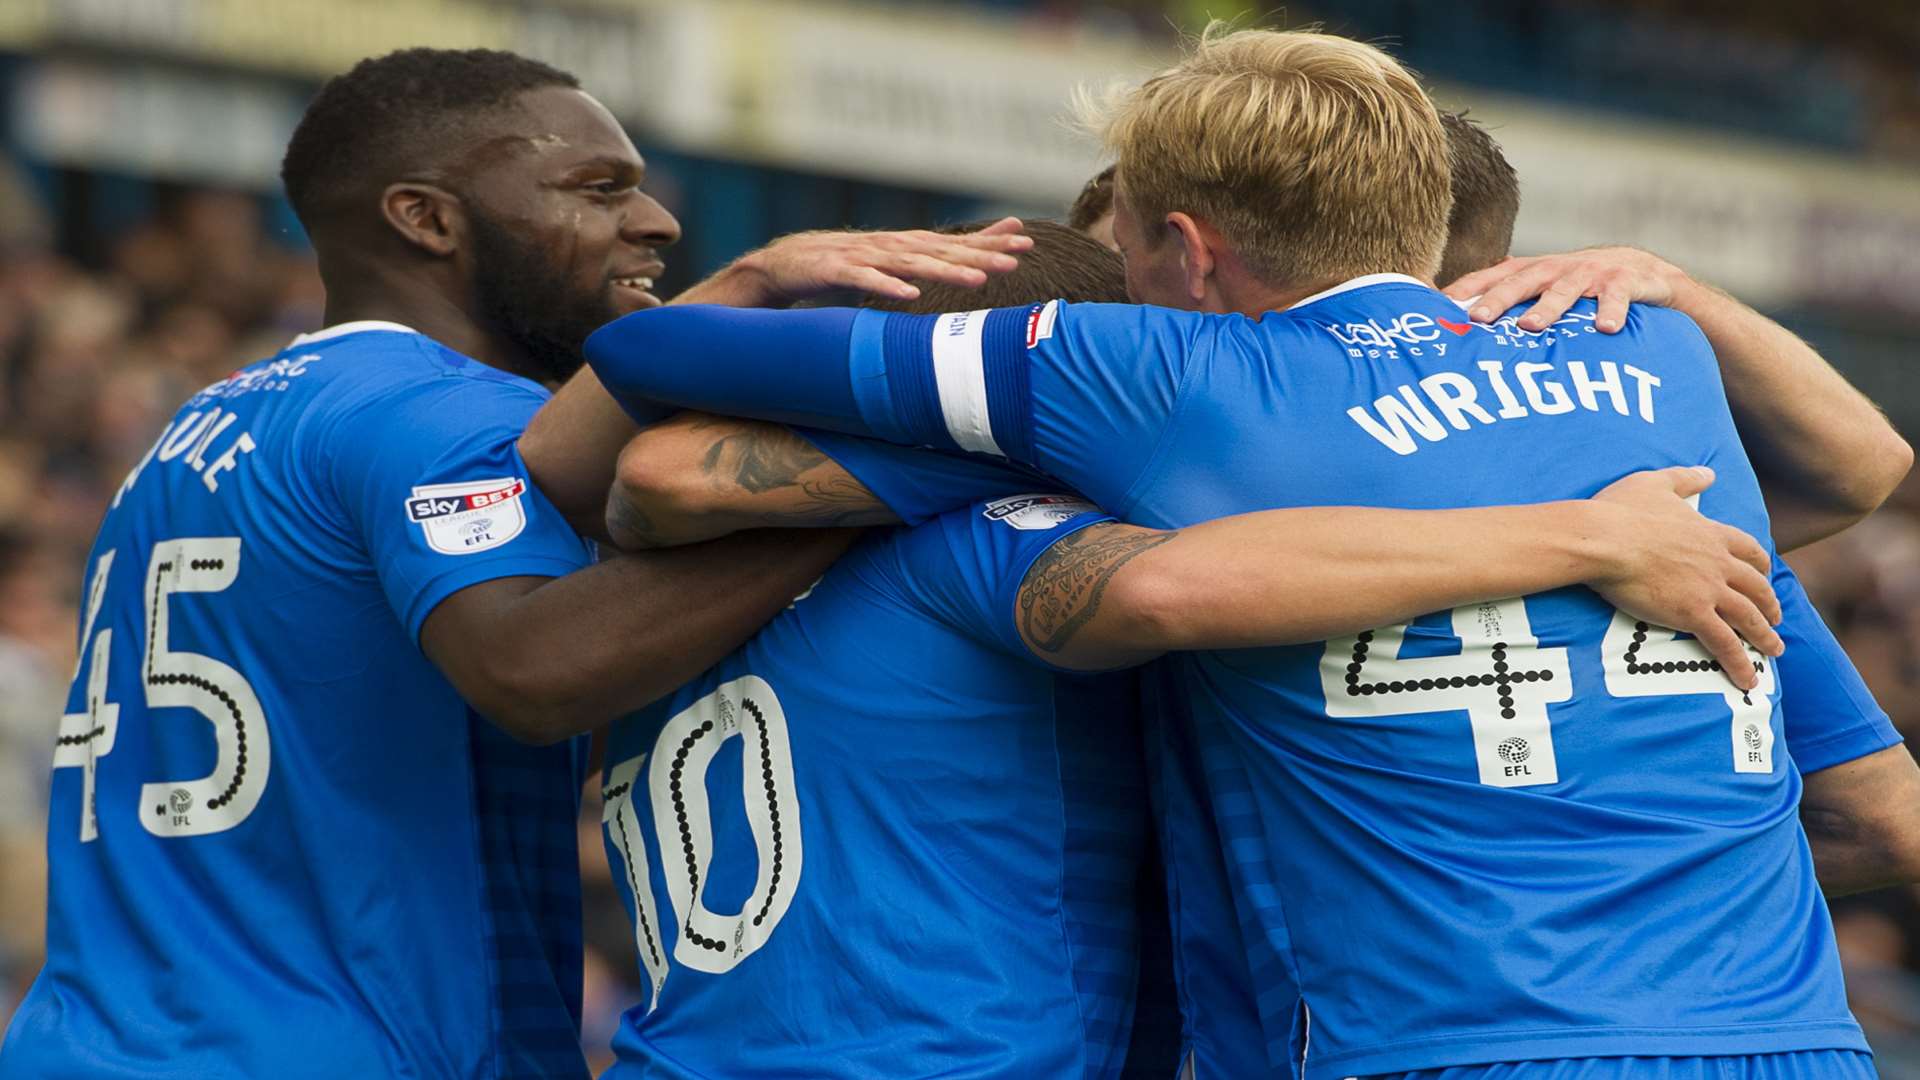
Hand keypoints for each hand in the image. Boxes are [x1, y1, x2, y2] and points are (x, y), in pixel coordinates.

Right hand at [712, 217, 1033, 306]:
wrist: (779, 266)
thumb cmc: (839, 266)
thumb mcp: (887, 264)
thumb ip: (923, 263)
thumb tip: (966, 266)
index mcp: (902, 245)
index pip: (954, 243)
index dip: (989, 242)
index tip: (1027, 242)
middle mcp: (888, 246)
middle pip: (942, 250)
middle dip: (981, 253)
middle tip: (1018, 257)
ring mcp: (862, 257)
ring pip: (911, 264)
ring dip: (945, 272)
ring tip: (978, 280)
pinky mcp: (835, 271)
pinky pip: (864, 280)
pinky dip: (887, 286)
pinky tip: (909, 296)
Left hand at [1444, 247, 1694, 334]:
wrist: (1642, 270)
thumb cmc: (1578, 288)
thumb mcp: (1542, 291)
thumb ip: (1508, 303)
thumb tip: (1458, 326)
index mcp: (1531, 272)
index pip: (1490, 277)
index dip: (1465, 290)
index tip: (1439, 307)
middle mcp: (1556, 269)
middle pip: (1521, 283)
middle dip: (1498, 300)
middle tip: (1478, 318)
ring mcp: (1589, 274)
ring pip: (1564, 291)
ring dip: (1547, 308)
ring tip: (1531, 326)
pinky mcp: (1624, 282)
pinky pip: (1616, 297)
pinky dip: (1611, 312)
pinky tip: (1606, 329)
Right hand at [1585, 465, 1782, 689]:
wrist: (1604, 539)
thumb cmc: (1619, 510)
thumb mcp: (1654, 483)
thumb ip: (1685, 478)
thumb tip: (1709, 472)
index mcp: (1710, 533)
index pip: (1748, 549)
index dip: (1760, 564)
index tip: (1765, 574)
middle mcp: (1718, 562)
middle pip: (1756, 586)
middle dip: (1769, 603)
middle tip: (1775, 618)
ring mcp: (1709, 589)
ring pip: (1750, 617)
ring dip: (1765, 635)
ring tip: (1773, 650)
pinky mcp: (1693, 613)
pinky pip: (1724, 643)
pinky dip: (1739, 662)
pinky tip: (1748, 679)